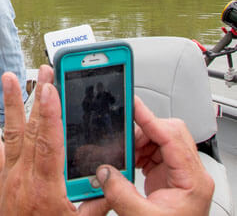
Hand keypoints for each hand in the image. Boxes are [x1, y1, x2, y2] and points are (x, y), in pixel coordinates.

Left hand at [0, 66, 105, 215]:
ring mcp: (9, 175)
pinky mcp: (1, 178)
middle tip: (43, 71)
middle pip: (32, 130)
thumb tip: (108, 181)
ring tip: (9, 78)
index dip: (50, 113)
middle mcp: (24, 177)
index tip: (50, 88)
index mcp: (45, 189)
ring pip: (10, 132)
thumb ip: (95, 203)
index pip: (48, 142)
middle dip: (38, 97)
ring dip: (11, 103)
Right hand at [95, 96, 213, 215]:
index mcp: (193, 181)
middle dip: (142, 131)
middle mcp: (190, 173)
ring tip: (124, 152)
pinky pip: (154, 150)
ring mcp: (181, 173)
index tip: (131, 103)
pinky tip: (129, 160)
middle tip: (122, 135)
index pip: (172, 136)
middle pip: (167, 132)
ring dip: (138, 141)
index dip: (149, 118)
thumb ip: (120, 193)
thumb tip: (102, 170)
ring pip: (159, 138)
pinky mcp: (170, 176)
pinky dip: (138, 150)